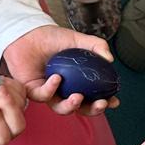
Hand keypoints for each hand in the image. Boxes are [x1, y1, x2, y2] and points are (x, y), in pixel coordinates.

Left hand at [2, 25, 117, 115]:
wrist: (29, 33)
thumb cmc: (52, 38)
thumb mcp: (78, 39)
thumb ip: (96, 45)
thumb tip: (110, 59)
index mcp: (76, 82)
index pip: (93, 97)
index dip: (104, 102)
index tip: (114, 101)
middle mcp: (64, 90)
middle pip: (80, 108)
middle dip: (92, 110)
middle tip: (100, 104)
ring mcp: (49, 92)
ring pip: (61, 108)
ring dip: (71, 106)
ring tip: (78, 97)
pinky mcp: (33, 91)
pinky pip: (43, 96)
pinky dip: (51, 88)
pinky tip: (57, 78)